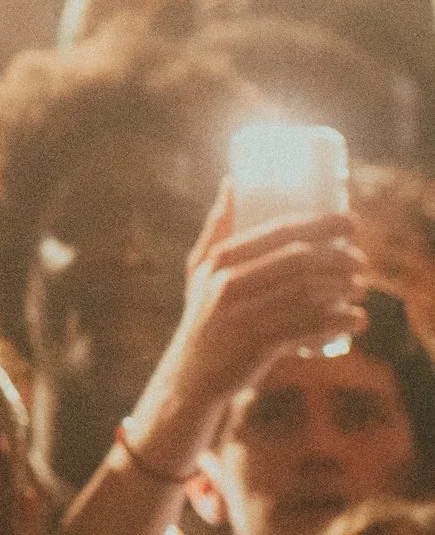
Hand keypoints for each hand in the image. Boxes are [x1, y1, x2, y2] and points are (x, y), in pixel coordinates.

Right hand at [124, 184, 366, 475]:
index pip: (278, 232)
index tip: (351, 221)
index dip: (321, 224)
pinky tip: (356, 319)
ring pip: (306, 293)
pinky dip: (337, 322)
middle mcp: (227, 282)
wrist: (193, 372)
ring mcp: (242, 313)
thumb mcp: (200, 269)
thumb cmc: (205, 314)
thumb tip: (232, 182)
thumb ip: (217, 229)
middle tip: (361, 260)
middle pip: (298, 260)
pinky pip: (306, 327)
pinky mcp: (256, 343)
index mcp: (220, 258)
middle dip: (339, 256)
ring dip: (343, 289)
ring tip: (360, 288)